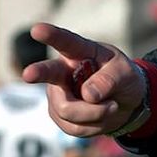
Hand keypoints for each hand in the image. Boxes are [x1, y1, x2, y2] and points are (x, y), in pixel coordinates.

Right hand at [21, 23, 145, 137]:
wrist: (128, 104)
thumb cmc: (124, 79)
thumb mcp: (126, 73)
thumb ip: (110, 79)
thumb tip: (88, 95)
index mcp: (80, 53)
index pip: (66, 42)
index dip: (52, 35)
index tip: (38, 29)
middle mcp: (63, 71)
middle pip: (48, 73)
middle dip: (38, 73)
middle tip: (29, 73)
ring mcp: (58, 94)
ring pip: (68, 110)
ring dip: (97, 113)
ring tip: (112, 105)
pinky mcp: (59, 116)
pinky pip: (74, 127)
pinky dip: (95, 126)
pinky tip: (101, 117)